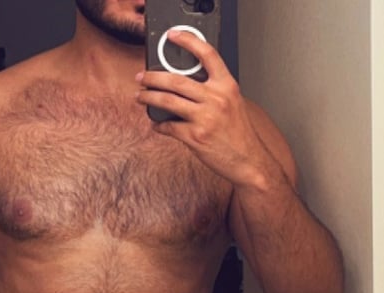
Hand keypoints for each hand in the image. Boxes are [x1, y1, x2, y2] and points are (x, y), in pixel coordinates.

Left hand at [135, 30, 271, 187]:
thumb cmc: (239, 134)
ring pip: (168, 101)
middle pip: (176, 80)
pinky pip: (170, 127)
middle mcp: (216, 99)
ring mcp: (205, 118)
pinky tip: (157, 124)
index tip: (173, 37)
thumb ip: (214, 89)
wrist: (247, 160)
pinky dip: (159, 125)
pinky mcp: (196, 137)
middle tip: (142, 77)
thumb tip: (187, 84)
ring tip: (140, 96)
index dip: (188, 41)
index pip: (207, 54)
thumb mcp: (233, 103)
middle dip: (153, 77)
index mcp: (227, 86)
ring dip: (149, 97)